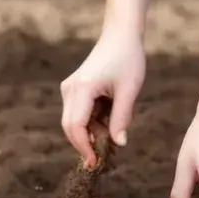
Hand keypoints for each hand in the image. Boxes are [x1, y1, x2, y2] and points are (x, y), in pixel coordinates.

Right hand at [60, 31, 144, 166]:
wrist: (120, 35)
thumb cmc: (128, 59)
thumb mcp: (129, 90)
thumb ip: (122, 118)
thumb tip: (119, 144)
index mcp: (83, 89)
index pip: (76, 127)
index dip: (84, 148)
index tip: (95, 162)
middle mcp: (70, 89)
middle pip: (70, 127)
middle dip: (84, 144)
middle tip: (102, 158)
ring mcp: (69, 88)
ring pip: (73, 121)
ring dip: (90, 132)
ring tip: (113, 128)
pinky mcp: (72, 88)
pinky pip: (77, 113)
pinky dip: (90, 122)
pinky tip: (107, 118)